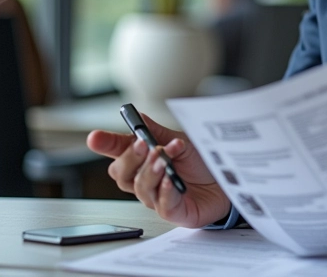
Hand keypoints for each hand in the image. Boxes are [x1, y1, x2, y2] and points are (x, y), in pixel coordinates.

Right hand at [87, 114, 229, 227]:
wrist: (229, 179)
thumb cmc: (203, 162)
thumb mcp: (182, 141)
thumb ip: (158, 132)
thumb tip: (138, 117)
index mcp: (146, 160)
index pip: (120, 152)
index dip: (106, 145)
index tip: (94, 137)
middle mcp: (147, 180)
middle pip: (123, 174)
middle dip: (130, 158)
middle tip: (142, 144)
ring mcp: (158, 197)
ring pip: (141, 188)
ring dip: (151, 170)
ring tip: (164, 157)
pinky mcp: (174, 211)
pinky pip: (162, 204)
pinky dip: (165, 190)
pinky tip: (171, 180)